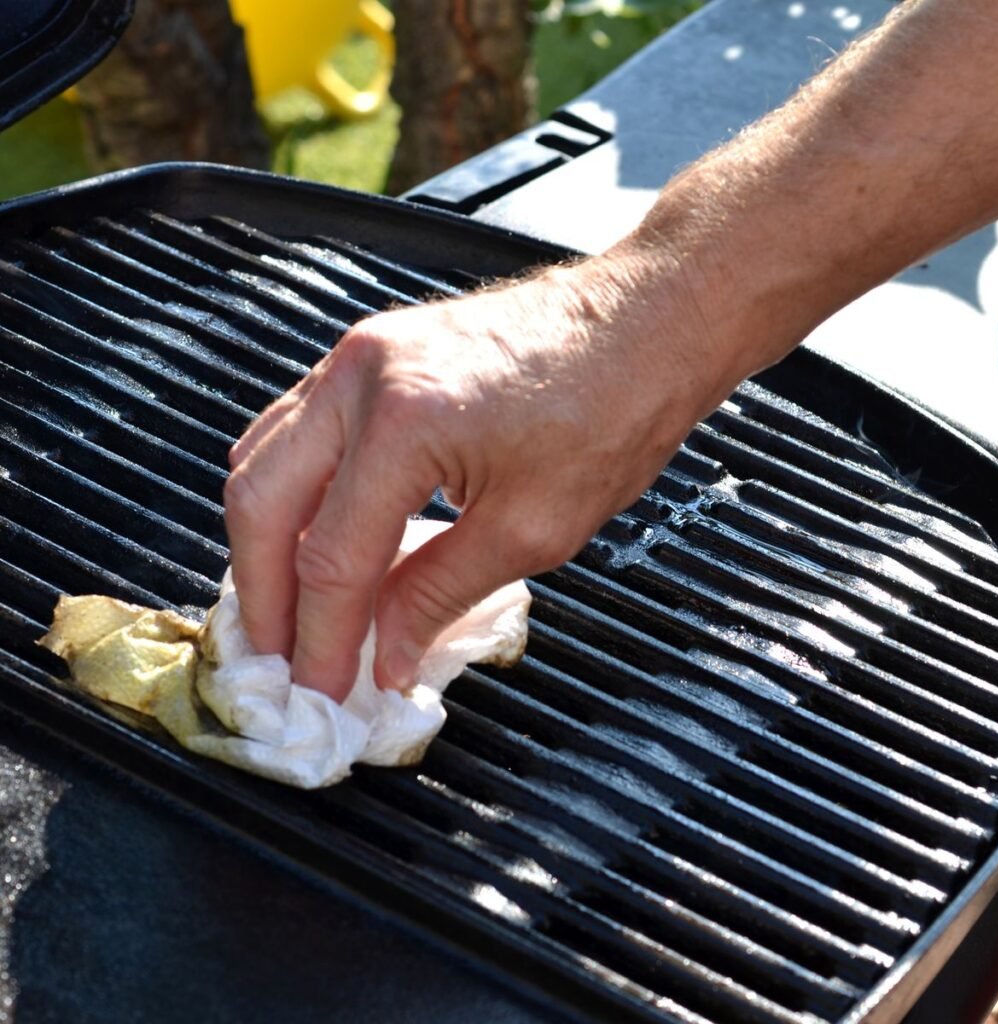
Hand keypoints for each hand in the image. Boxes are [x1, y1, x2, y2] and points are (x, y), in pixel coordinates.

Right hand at [223, 244, 740, 700]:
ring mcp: (360, 355)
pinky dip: (295, 492)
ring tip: (289, 608)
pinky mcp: (372, 352)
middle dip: (264, 593)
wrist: (646, 323)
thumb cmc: (613, 409)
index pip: (333, 558)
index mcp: (404, 422)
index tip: (322, 690)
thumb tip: (385, 653)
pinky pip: (297, 429)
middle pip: (263, 501)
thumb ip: (439, 594)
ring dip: (268, 542)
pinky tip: (312, 534)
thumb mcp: (534, 527)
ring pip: (265, 459)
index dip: (321, 638)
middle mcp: (362, 378)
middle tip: (279, 658)